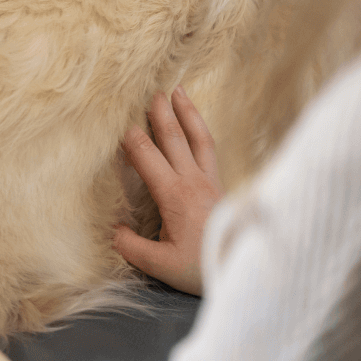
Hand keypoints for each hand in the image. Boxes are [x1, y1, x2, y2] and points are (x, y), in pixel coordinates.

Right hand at [113, 86, 222, 295]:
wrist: (246, 268)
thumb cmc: (202, 268)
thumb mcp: (161, 265)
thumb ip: (132, 246)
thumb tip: (114, 229)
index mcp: (174, 195)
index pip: (147, 157)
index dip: (131, 140)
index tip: (119, 127)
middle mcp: (193, 181)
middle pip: (174, 138)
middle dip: (161, 114)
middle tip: (153, 91)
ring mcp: (210, 182)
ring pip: (199, 138)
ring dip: (188, 113)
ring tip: (180, 92)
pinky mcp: (221, 187)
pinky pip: (210, 150)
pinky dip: (201, 132)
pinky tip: (198, 126)